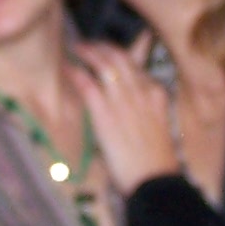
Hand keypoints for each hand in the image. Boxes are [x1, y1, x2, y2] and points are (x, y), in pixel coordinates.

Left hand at [67, 39, 181, 194]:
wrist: (154, 180)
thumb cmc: (155, 161)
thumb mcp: (156, 126)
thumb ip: (142, 109)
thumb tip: (124, 105)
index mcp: (157, 93)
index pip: (137, 65)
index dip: (121, 56)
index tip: (109, 54)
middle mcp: (142, 90)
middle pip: (121, 57)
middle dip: (103, 46)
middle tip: (90, 45)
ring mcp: (123, 99)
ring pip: (104, 63)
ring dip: (89, 52)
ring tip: (77, 48)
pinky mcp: (105, 112)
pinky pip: (87, 84)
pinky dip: (75, 72)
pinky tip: (67, 67)